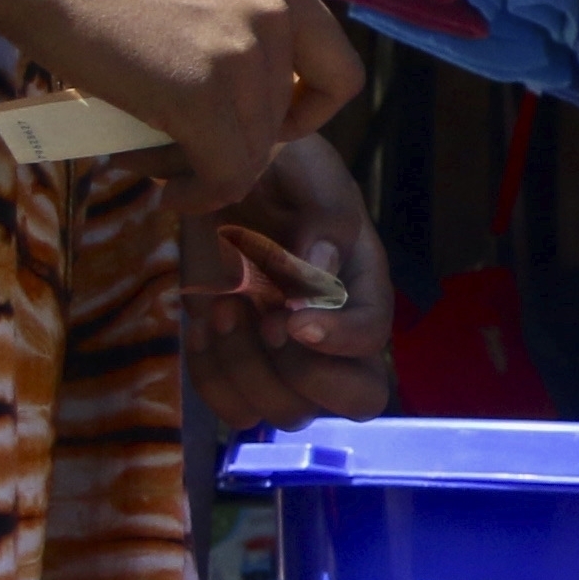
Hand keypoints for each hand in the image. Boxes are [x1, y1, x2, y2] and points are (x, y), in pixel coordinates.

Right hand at [0, 0, 360, 208]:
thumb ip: (234, 27)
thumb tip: (245, 104)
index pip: (340, 72)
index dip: (308, 113)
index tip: (265, 125)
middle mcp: (275, 16)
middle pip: (283, 123)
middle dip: (234, 147)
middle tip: (176, 149)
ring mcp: (241, 55)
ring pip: (250, 154)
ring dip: (204, 172)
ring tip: (148, 159)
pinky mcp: (200, 97)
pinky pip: (224, 175)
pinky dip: (201, 196)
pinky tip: (171, 195)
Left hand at [186, 132, 391, 433]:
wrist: (219, 174)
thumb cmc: (277, 167)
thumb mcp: (308, 171)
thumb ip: (324, 216)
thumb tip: (321, 268)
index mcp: (364, 287)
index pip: (375, 342)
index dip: (339, 342)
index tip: (290, 318)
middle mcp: (337, 334)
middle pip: (353, 400)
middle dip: (305, 376)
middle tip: (266, 324)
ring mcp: (287, 358)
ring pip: (286, 412)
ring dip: (247, 369)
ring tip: (225, 307)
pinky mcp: (239, 365)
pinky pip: (234, 409)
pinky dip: (212, 379)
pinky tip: (203, 325)